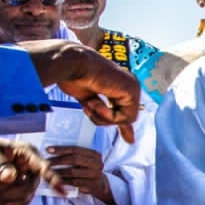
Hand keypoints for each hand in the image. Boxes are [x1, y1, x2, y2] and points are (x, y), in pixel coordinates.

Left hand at [0, 137, 62, 204]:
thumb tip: (10, 177)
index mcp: (27, 152)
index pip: (43, 167)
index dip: (53, 179)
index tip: (63, 192)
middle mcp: (33, 165)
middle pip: (30, 187)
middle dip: (7, 193)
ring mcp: (29, 178)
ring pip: (26, 197)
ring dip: (4, 199)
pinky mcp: (24, 188)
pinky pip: (21, 202)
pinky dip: (5, 203)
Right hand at [19, 40, 140, 143]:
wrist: (71, 64)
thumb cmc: (75, 78)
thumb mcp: (91, 102)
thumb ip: (105, 116)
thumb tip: (119, 135)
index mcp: (121, 86)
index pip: (126, 112)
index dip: (124, 128)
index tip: (129, 140)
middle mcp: (130, 86)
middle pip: (123, 119)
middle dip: (103, 118)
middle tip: (89, 105)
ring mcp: (133, 88)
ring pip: (124, 121)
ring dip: (103, 116)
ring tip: (92, 102)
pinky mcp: (132, 91)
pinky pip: (124, 118)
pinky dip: (107, 115)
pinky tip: (96, 102)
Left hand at [46, 145, 113, 204]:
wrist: (100, 185)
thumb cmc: (87, 169)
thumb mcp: (85, 160)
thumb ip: (74, 155)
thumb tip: (53, 150)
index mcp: (94, 154)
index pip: (75, 149)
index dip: (61, 149)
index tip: (47, 150)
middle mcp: (97, 163)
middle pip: (74, 159)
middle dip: (58, 160)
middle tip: (46, 163)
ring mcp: (95, 175)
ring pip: (72, 172)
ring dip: (58, 172)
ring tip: (48, 172)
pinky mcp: (92, 185)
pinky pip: (74, 182)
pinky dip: (63, 181)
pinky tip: (55, 180)